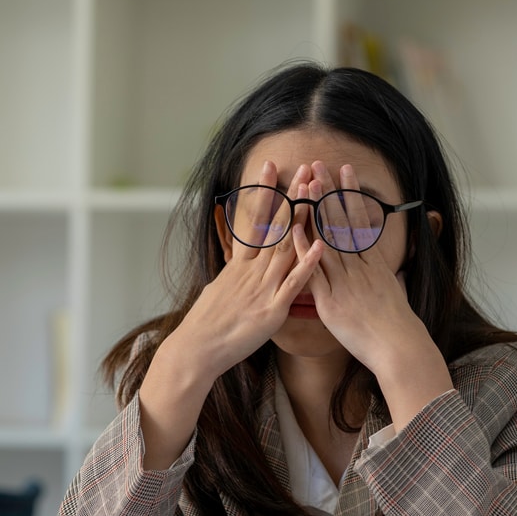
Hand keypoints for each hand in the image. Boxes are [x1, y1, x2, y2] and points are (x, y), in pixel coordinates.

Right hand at [167, 161, 324, 377]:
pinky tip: (319, 245)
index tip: (270, 166)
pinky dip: (307, 264)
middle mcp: (252, 271)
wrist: (196, 349)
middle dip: (291, 196)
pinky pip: (293, 284)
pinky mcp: (272, 310)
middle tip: (304, 168)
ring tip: (316, 193)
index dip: (264, 192)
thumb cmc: (206, 324)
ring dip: (303, 219)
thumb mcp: (218, 290)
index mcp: (240, 265)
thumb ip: (234, 275)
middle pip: (275, 226)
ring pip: (286, 247)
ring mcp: (263, 288)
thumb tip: (237, 266)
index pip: (254, 220)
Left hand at [295, 161, 452, 421]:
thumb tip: (386, 267)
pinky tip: (294, 229)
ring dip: (316, 210)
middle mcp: (359, 267)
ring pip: (327, 238)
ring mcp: (344, 281)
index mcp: (374, 263)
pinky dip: (304, 249)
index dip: (350, 195)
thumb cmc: (397, 325)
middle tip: (319, 165)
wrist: (398, 347)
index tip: (344, 172)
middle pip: (342, 222)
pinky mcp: (331, 300)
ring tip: (306, 184)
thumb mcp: (394, 291)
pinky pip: (314, 270)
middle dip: (329, 192)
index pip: (360, 220)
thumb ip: (384, 275)